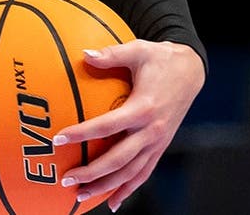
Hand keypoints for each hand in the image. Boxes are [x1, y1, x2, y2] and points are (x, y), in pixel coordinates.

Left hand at [53, 39, 204, 211]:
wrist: (192, 71)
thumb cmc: (161, 58)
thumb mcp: (138, 50)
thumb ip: (110, 54)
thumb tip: (83, 53)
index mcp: (143, 108)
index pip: (108, 126)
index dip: (82, 133)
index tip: (58, 139)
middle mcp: (152, 131)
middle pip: (119, 159)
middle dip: (92, 172)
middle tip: (65, 178)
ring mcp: (158, 142)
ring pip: (131, 172)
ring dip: (106, 186)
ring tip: (80, 195)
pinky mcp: (161, 147)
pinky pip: (143, 173)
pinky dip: (128, 189)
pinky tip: (112, 202)